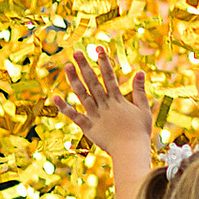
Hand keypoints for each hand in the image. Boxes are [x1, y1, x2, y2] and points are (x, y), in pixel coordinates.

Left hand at [56, 46, 152, 172]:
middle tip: (76, 52)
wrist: (130, 151)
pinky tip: (54, 97)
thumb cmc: (139, 132)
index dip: (104, 61)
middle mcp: (104, 104)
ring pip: (82, 94)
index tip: (98, 47)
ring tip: (66, 66)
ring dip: (74, 80)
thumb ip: (140, 90)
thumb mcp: (143, 109)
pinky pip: (74, 116)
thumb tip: (140, 71)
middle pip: (93, 82)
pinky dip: (64, 107)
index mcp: (117, 99)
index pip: (109, 76)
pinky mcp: (88, 127)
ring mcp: (95, 115)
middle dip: (84, 66)